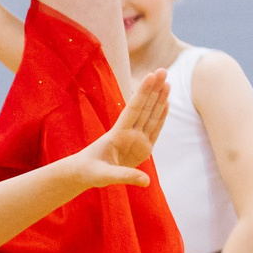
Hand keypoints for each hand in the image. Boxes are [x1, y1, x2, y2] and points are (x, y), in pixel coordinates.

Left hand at [75, 68, 168, 186]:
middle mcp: (129, 133)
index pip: (133, 110)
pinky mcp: (142, 147)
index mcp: (118, 134)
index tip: (151, 77)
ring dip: (159, 99)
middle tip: (163, 70)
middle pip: (144, 108)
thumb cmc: (90, 172)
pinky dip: (161, 115)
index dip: (143, 94)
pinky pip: (154, 129)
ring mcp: (136, 139)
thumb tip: (146, 181)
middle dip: (154, 90)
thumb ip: (124, 176)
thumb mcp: (104, 176)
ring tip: (167, 82)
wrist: (84, 173)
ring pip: (150, 115)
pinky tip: (166, 103)